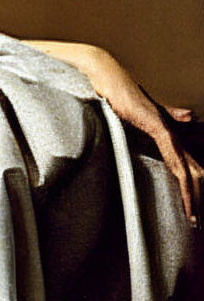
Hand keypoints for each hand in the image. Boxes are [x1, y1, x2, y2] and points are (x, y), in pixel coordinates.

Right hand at [77, 47, 201, 226]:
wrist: (106, 76)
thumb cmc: (117, 92)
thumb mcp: (141, 111)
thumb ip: (167, 116)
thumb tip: (191, 117)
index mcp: (168, 132)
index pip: (186, 166)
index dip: (191, 189)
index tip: (189, 213)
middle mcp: (173, 132)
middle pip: (194, 171)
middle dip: (196, 198)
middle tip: (195, 224)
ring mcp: (168, 130)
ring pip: (189, 170)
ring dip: (192, 196)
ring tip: (194, 219)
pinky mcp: (159, 128)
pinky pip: (176, 159)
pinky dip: (183, 180)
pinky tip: (187, 194)